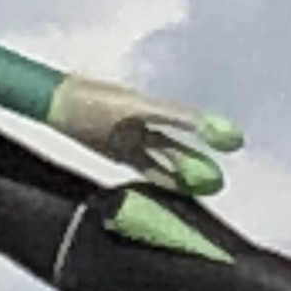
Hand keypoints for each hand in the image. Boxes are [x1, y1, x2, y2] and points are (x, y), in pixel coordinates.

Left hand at [47, 72, 244, 195]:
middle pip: (175, 145)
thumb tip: (200, 121)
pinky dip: (161, 178)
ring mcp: (132, 137)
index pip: (183, 120)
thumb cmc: (92, 100)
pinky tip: (177, 189)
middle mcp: (144, 121)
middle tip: (219, 179)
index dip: (207, 130)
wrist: (57, 105)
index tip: (234, 140)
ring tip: (203, 188)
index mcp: (148, 106)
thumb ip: (168, 114)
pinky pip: (146, 168)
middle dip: (196, 161)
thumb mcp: (134, 108)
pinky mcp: (119, 151)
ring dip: (180, 173)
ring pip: (163, 158)